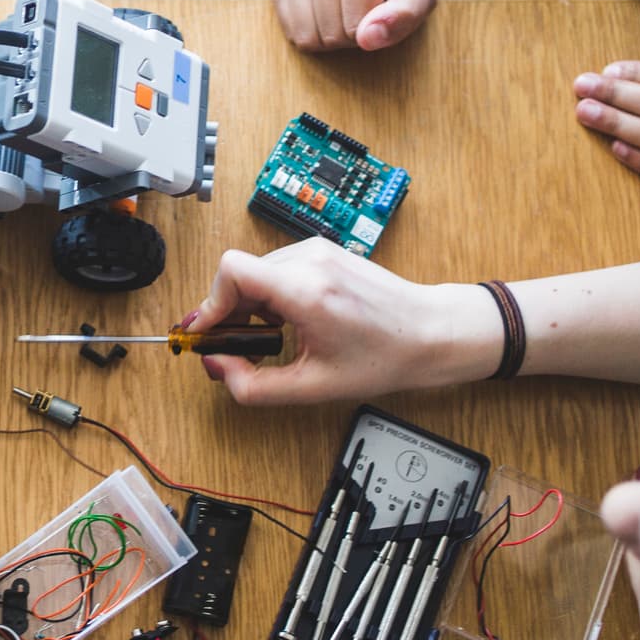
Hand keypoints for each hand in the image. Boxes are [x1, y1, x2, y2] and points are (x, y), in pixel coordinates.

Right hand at [185, 239, 501, 403]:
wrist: (430, 332)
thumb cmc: (384, 357)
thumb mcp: (314, 387)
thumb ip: (255, 386)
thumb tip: (219, 369)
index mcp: (306, 291)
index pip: (231, 271)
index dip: (211, 304)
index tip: (209, 333)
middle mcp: (310, 261)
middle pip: (239, 274)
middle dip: (228, 312)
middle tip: (234, 345)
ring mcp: (318, 252)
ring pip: (256, 271)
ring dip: (250, 304)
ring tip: (269, 336)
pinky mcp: (324, 252)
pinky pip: (278, 268)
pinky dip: (271, 294)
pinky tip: (288, 320)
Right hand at [269, 0, 467, 52]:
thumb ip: (403, 17)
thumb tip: (367, 39)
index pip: (355, 28)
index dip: (373, 31)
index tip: (384, 8)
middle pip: (329, 34)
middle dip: (351, 35)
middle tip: (366, 9)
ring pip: (305, 36)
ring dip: (329, 36)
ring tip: (347, 8)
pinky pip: (290, 29)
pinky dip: (310, 29)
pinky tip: (326, 7)